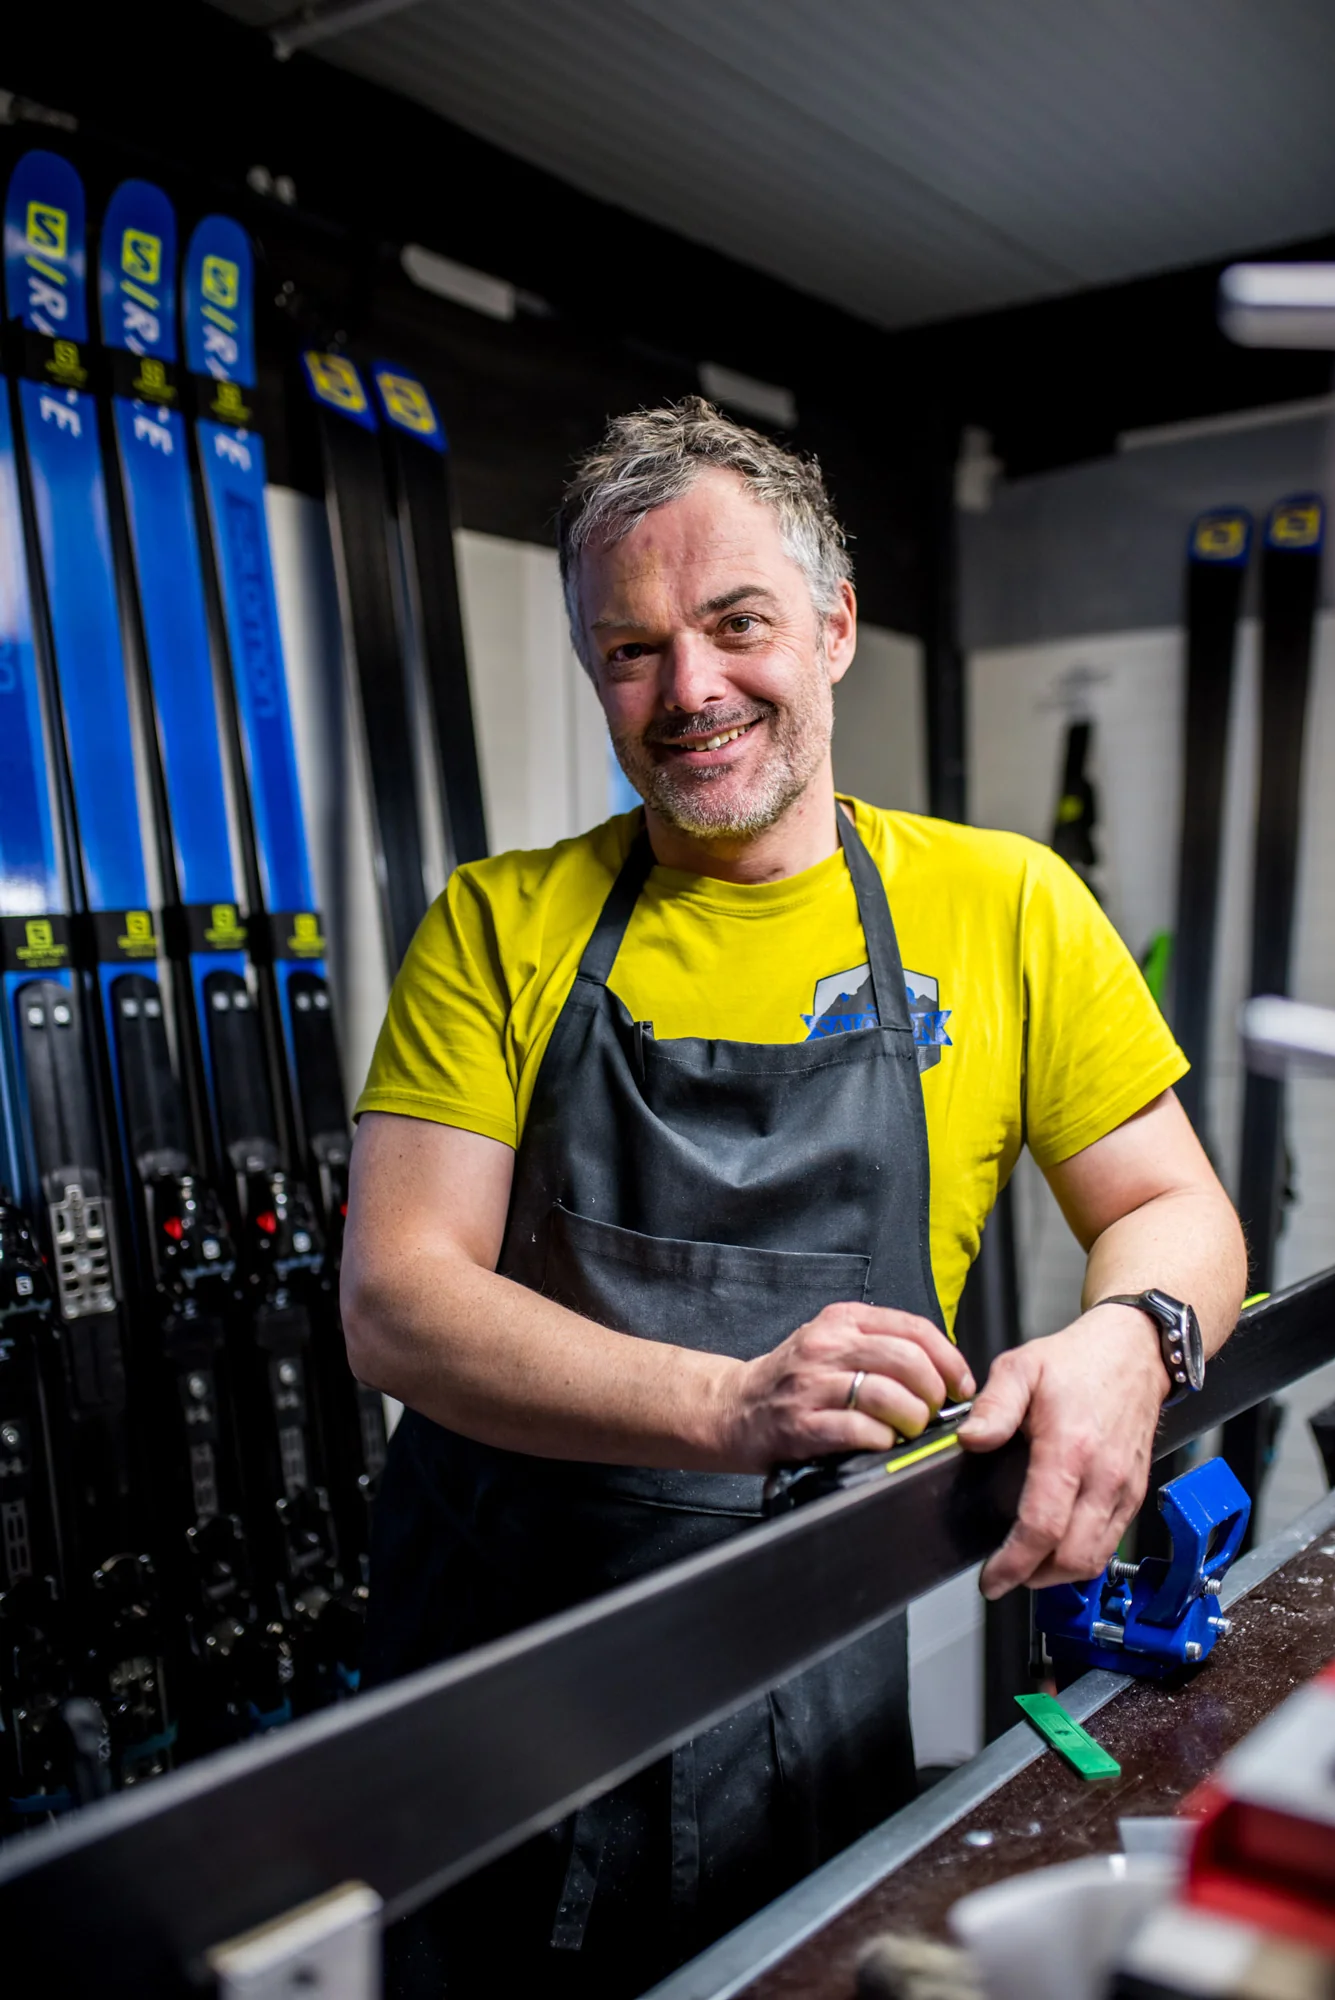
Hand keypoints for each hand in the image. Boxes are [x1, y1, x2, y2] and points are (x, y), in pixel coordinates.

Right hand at [715, 1302, 974, 1474]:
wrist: (735, 1407)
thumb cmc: (795, 1381)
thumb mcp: (834, 1344)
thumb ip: (881, 1346)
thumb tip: (943, 1371)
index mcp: (842, 1321)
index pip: (914, 1328)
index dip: (949, 1359)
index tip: (960, 1385)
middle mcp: (826, 1346)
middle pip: (907, 1359)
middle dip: (932, 1392)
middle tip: (931, 1411)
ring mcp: (811, 1385)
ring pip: (887, 1394)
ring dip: (911, 1419)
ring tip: (908, 1429)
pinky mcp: (801, 1424)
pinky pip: (859, 1430)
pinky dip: (882, 1440)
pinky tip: (881, 1442)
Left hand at [957, 1306, 1165, 1597]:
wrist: (1135, 1351)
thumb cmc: (1080, 1360)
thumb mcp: (1021, 1367)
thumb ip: (992, 1406)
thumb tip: (970, 1440)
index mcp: (1071, 1447)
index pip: (1042, 1526)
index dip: (1013, 1562)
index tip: (991, 1578)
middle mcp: (1104, 1475)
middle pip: (1072, 1557)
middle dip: (1033, 1577)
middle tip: (1003, 1574)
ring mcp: (1125, 1488)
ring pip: (1095, 1559)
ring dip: (1058, 1573)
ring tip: (1026, 1565)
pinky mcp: (1135, 1492)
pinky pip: (1112, 1543)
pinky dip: (1083, 1557)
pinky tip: (1057, 1547)